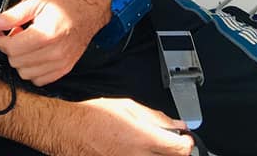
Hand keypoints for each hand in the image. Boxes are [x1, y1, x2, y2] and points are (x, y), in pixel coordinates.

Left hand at [0, 0, 110, 85]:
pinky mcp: (65, 69)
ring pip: (26, 74)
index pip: (12, 48)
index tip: (0, 31)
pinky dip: (32, 70)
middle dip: (10, 48)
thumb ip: (13, 14)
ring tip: (26, 44)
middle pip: (17, 62)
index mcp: (47, 34)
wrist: (89, 9)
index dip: (0, 39)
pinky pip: (40, 80)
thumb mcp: (36, 1)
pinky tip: (34, 54)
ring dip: (20, 60)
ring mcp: (61, 63)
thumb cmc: (66, 3)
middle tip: (15, 33)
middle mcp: (55, 53)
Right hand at [50, 98, 193, 155]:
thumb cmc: (93, 116)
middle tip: (167, 142)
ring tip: (148, 146)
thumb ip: (155, 117)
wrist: (70, 131)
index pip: (181, 149)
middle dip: (174, 151)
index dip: (187, 143)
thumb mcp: (126, 106)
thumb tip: (176, 125)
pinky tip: (134, 150)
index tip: (184, 138)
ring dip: (159, 154)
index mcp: (143, 138)